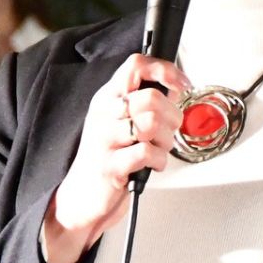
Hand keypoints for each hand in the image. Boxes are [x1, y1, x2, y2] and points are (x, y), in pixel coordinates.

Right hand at [42, 55, 190, 262]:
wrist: (82, 197)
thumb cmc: (107, 157)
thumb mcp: (122, 121)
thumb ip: (147, 103)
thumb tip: (175, 86)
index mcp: (108, 98)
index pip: (135, 65)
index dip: (165, 70)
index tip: (180, 84)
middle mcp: (104, 114)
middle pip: (151, 97)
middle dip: (171, 116)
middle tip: (167, 130)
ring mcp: (105, 139)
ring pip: (151, 123)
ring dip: (165, 140)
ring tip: (156, 148)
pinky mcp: (110, 165)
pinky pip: (147, 152)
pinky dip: (158, 161)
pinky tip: (150, 164)